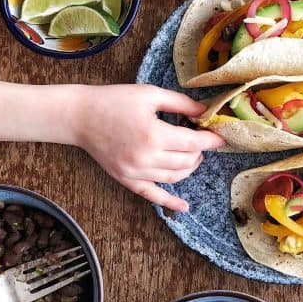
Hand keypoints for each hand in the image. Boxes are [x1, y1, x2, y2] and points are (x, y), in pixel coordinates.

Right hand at [72, 84, 223, 210]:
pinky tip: (184, 207)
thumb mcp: (150, 94)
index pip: (194, 142)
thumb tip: (205, 111)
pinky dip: (170, 202)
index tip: (221, 136)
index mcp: (154, 134)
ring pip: (175, 177)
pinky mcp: (127, 180)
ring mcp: (136, 172)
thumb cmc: (115, 101)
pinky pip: (153, 196)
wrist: (81, 116)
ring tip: (192, 156)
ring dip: (189, 168)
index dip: (210, 139)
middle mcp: (146, 157)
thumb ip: (181, 103)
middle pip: (187, 161)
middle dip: (200, 152)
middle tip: (201, 141)